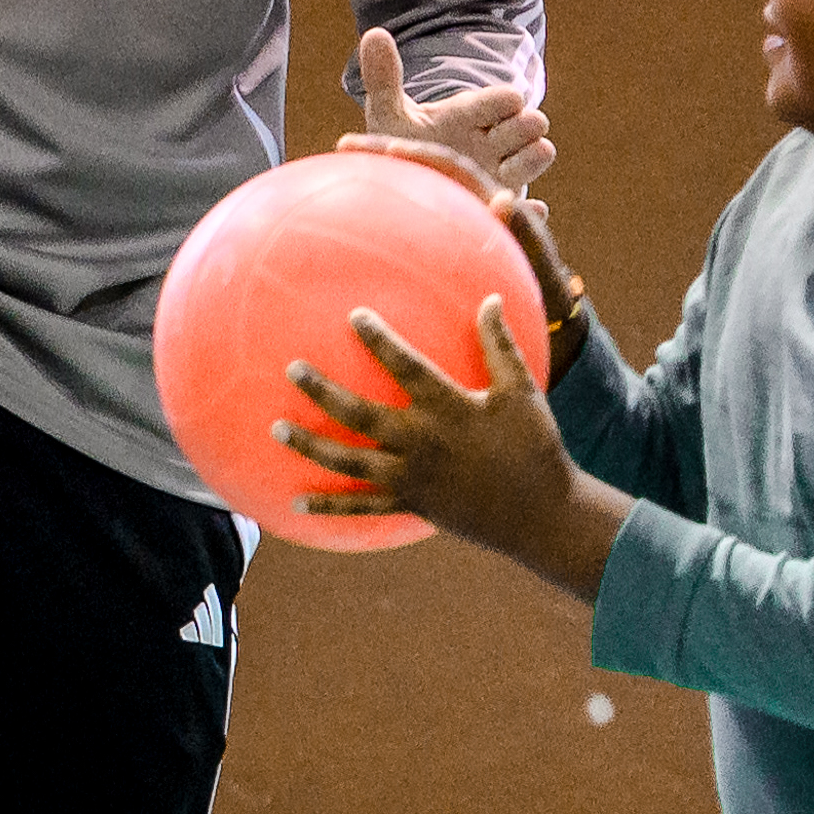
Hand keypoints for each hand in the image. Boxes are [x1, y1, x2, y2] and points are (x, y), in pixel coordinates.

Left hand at [277, 297, 630, 597]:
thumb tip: (490, 298)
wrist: (539, 515)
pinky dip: (328, 504)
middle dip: (323, 391)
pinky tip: (295, 500)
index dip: (380, 340)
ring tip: (275, 430)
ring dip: (310, 446)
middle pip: (360, 414)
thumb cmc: (535, 446)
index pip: (406, 367)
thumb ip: (500, 345)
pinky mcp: (410, 505)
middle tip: (292, 369)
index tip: (354, 317)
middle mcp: (422, 442)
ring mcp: (411, 478)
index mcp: (448, 409)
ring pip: (349, 462)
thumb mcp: (522, 392)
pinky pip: (362, 508)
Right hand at [332, 133, 588, 376]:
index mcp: (488, 202)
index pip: (451, 166)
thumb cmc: (547, 295)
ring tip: (331, 178)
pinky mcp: (437, 257)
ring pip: (406, 202)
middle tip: (342, 145)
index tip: (387, 146)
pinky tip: (337, 249)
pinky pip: (402, 240)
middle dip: (381, 155)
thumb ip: (526, 235)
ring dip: (374, 186)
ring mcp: (448, 232)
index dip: (421, 152)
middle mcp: (465, 209)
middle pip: (419, 173)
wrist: (546, 325)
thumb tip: (505, 199)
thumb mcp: (542, 267)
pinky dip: (375, 238)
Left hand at [357, 27, 554, 191]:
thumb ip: (383, 79)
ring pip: (535, 158)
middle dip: (525, 126)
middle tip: (518, 131)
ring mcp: (502, 172)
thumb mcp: (391, 114)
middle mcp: (493, 141)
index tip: (510, 101)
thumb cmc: (405, 143)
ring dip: (532, 159)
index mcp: (471, 114)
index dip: (504, 101)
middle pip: (526, 125)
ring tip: (521, 163)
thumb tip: (373, 34)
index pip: (499, 99)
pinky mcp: (503, 201)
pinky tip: (525, 209)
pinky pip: (526, 209)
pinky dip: (530, 210)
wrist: (409, 184)